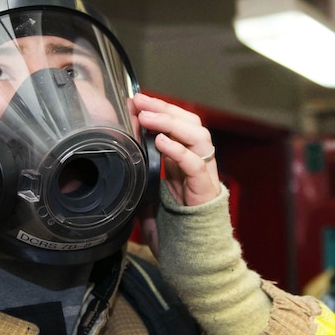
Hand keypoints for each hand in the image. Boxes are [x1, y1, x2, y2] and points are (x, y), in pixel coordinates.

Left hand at [131, 93, 219, 207]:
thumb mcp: (156, 172)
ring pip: (198, 137)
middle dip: (165, 109)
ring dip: (171, 124)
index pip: (180, 119)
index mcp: (189, 151)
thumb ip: (147, 152)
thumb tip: (128, 129)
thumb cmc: (176, 202)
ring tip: (147, 118)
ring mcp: (205, 170)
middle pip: (190, 122)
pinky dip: (178, 150)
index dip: (161, 107)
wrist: (191, 235)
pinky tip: (161, 141)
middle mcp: (200, 155)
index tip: (138, 100)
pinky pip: (195, 164)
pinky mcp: (204, 186)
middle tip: (141, 103)